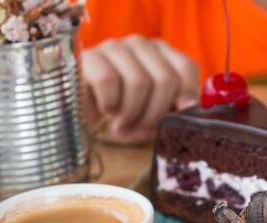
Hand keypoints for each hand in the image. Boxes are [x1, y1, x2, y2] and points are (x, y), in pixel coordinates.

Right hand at [82, 36, 198, 143]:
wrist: (77, 109)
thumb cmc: (122, 111)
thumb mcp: (151, 111)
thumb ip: (172, 107)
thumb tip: (189, 106)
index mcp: (162, 54)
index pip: (186, 69)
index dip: (184, 99)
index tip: (173, 122)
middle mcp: (140, 45)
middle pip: (165, 80)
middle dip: (156, 115)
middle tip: (143, 133)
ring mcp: (115, 47)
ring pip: (139, 82)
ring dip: (132, 114)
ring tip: (123, 128)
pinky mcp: (90, 57)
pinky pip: (108, 81)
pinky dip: (111, 104)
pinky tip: (107, 112)